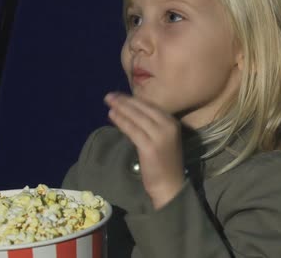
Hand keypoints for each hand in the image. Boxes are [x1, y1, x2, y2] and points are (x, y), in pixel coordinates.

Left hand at [104, 92, 184, 208]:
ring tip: (108, 101)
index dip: (133, 100)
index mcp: (172, 123)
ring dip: (121, 108)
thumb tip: (130, 113)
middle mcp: (168, 126)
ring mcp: (159, 136)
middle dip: (124, 101)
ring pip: (136, 117)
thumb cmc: (164, 164)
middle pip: (142, 109)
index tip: (120, 96)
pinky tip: (112, 115)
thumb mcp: (161, 140)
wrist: (170, 185)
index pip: (150, 106)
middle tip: (109, 96)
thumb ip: (151, 126)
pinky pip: (132, 129)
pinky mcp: (149, 146)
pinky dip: (121, 121)